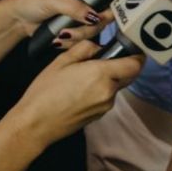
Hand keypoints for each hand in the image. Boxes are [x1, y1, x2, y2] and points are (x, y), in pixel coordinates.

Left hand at [0, 0, 107, 42]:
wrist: (17, 20)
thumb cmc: (29, 1)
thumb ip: (74, 6)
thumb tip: (93, 16)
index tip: (104, 11)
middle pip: (106, 12)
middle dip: (92, 24)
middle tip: (80, 25)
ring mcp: (82, 13)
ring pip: (96, 28)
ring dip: (80, 35)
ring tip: (61, 33)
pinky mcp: (77, 27)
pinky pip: (86, 38)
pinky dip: (73, 41)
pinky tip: (59, 38)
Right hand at [7, 41, 141, 148]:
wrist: (34, 124)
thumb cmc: (45, 91)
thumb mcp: (62, 61)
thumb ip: (85, 48)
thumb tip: (100, 46)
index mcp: (102, 74)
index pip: (135, 64)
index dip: (137, 54)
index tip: (131, 47)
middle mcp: (109, 91)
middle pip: (129, 75)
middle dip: (123, 65)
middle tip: (106, 58)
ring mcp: (106, 105)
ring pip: (117, 86)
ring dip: (110, 78)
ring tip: (85, 76)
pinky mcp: (100, 115)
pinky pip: (107, 97)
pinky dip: (101, 90)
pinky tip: (81, 90)